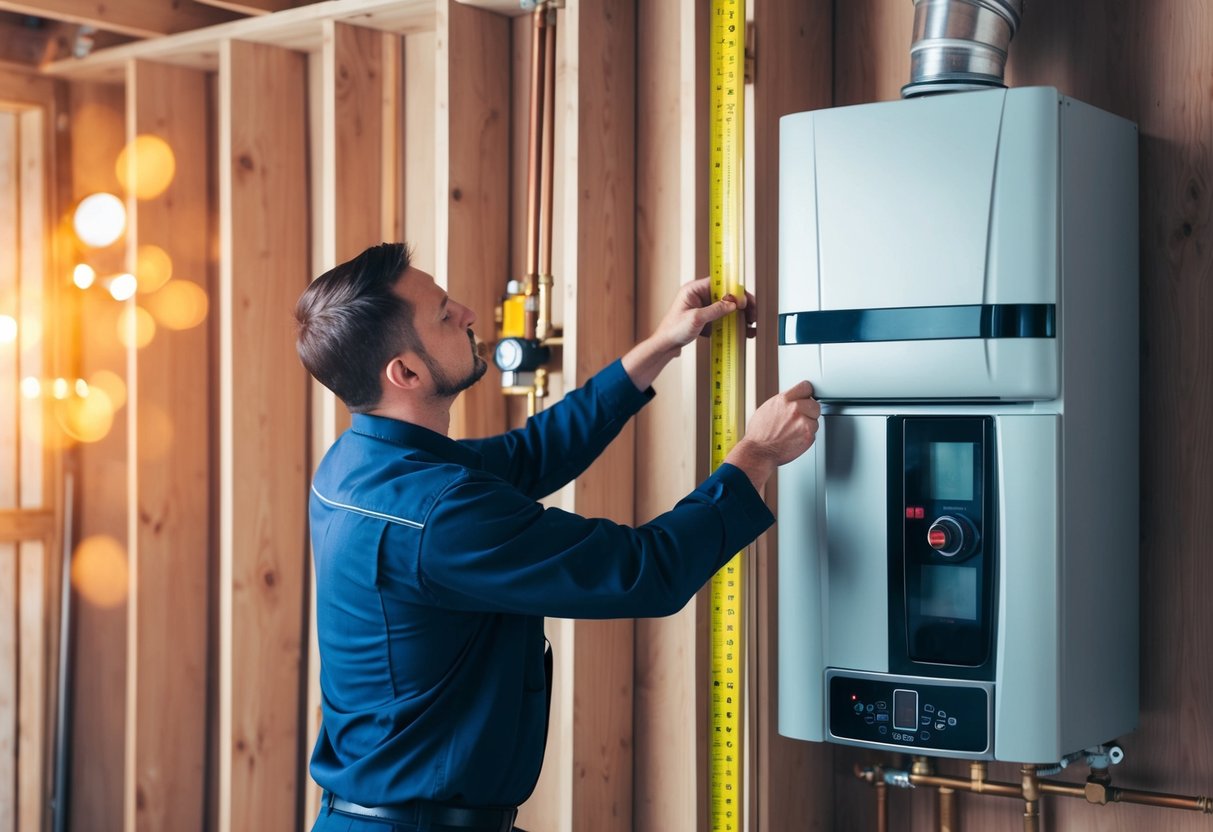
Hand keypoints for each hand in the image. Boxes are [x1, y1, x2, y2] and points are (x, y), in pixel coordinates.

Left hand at [621, 277, 757, 391]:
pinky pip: (723, 317)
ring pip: (727, 306)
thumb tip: (733, 303)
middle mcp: (700, 295)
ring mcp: (704, 306)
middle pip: (727, 294)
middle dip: (742, 304)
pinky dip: (733, 323)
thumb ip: (715, 309)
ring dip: (740, 315)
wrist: (665, 346)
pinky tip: (743, 331)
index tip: (744, 302)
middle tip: (753, 315)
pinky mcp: (706, 317)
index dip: (734, 291)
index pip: (720, 282)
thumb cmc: (673, 330)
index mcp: (694, 289)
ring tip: (751, 325)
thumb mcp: (696, 319)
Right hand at [724, 380, 820, 490]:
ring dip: (808, 425)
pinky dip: (806, 436)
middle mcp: (796, 408)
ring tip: (793, 431)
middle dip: (809, 411)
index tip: (806, 398)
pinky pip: (813, 433)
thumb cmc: (759, 433)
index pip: (806, 387)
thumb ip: (783, 402)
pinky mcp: (808, 436)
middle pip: (815, 404)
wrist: (758, 452)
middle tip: (800, 419)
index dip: (806, 394)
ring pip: (815, 420)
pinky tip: (794, 438)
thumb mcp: (767, 408)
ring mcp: (804, 422)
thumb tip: (792, 400)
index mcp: (785, 399)